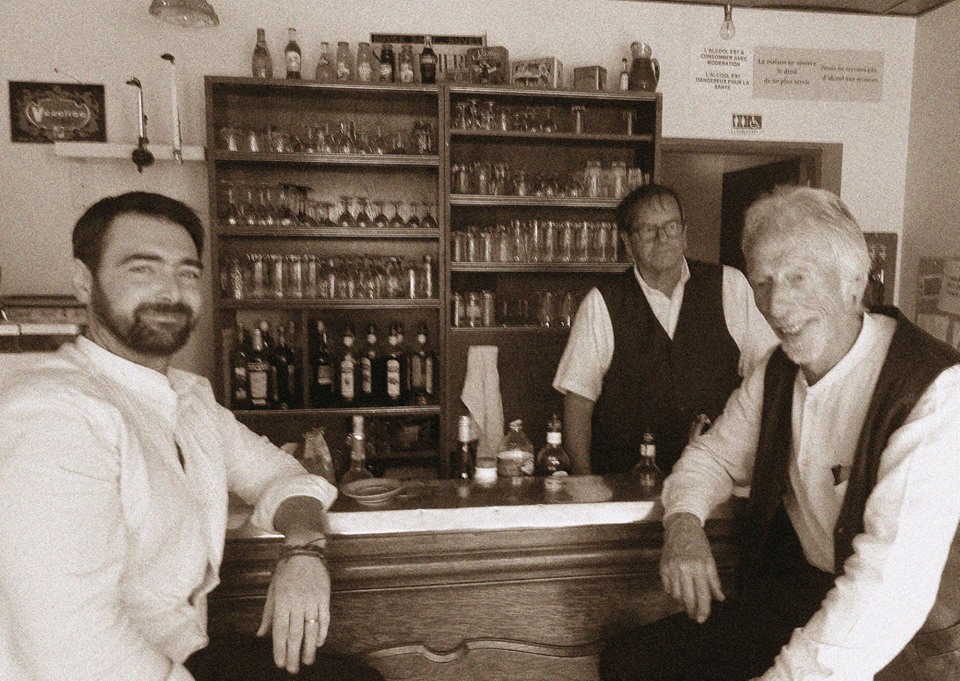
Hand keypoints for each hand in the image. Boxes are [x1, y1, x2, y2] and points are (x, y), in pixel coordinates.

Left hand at [257, 553, 330, 673]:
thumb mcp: (272, 591)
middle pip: (295, 633)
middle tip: (293, 669)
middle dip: (293, 653)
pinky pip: (325, 618)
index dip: (279, 648)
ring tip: (307, 661)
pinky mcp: (325, 597)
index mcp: (282, 601)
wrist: (304, 551)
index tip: (280, 663)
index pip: (280, 630)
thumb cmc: (285, 571)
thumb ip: (268, 614)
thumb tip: (261, 634)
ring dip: (309, 647)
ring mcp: (312, 600)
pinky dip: (322, 632)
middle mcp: (297, 603)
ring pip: (311, 629)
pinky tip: (318, 643)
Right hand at [659, 512, 724, 622]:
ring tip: (688, 604)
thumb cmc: (698, 544)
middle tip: (695, 617)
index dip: (704, 610)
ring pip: (677, 596)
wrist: (681, 527)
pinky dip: (674, 593)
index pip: (703, 595)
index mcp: (700, 567)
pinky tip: (679, 592)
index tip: (703, 619)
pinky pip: (668, 588)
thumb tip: (720, 598)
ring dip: (683, 603)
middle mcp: (685, 568)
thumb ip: (714, 581)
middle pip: (688, 598)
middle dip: (692, 611)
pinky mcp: (663, 567)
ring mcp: (672, 568)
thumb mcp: (710, 560)